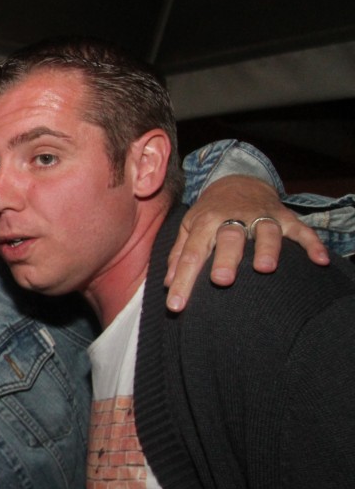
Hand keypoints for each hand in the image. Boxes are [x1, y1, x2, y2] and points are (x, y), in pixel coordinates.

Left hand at [165, 175, 329, 310]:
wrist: (239, 182)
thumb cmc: (210, 213)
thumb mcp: (189, 227)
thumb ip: (179, 254)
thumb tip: (168, 283)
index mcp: (206, 222)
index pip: (192, 253)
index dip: (183, 280)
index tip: (176, 306)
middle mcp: (234, 217)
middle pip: (230, 238)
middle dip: (226, 258)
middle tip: (221, 281)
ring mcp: (262, 217)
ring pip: (266, 231)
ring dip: (267, 248)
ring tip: (265, 269)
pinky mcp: (287, 218)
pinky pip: (302, 230)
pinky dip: (312, 244)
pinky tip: (319, 260)